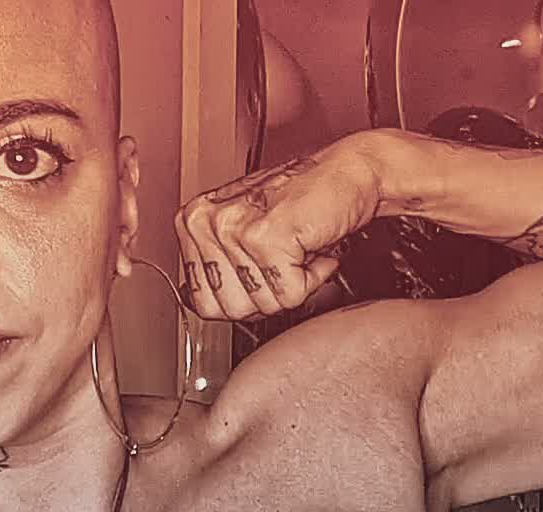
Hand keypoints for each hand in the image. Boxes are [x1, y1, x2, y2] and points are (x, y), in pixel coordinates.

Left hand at [172, 131, 384, 320]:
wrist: (348, 171)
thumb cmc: (302, 200)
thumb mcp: (246, 231)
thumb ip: (219, 267)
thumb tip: (205, 306)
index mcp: (193, 222)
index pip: (203, 302)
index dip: (242, 300)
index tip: (261, 275)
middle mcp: (207, 222)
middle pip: (231, 309)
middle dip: (266, 296)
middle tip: (283, 263)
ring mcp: (233, 228)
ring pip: (261, 304)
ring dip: (292, 285)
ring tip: (297, 249)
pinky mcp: (266, 237)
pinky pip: (290, 295)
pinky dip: (313, 278)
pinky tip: (311, 247)